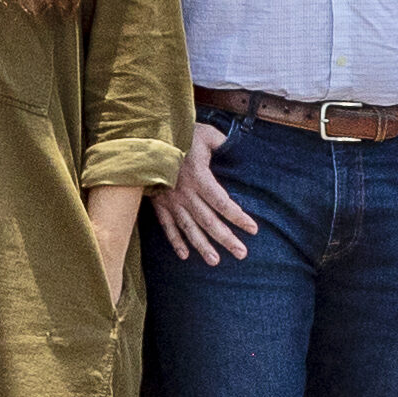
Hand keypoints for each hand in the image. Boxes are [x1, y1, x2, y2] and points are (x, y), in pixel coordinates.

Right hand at [153, 119, 257, 265]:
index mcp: (199, 178)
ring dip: (202, 246)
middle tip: (241, 254)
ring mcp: (170, 201)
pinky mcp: (159, 203)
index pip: (222, 202)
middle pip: (208, 220)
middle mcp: (185, 193)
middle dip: (226, 238)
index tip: (253, 229)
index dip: (238, 216)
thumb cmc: (179, 136)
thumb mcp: (205, 134)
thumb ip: (222, 142)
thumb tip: (240, 147)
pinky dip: (175, 241)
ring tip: (215, 261)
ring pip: (189, 227)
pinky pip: (167, 226)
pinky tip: (185, 255)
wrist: (144, 139)